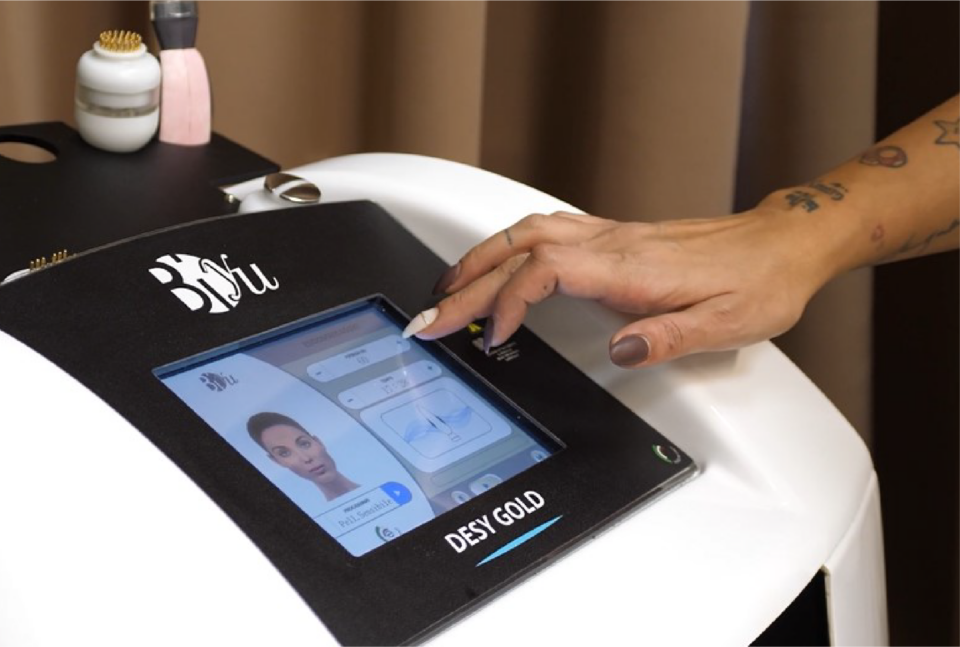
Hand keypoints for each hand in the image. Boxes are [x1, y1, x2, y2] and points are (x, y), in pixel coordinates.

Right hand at [403, 206, 836, 367]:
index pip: (545, 270)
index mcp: (630, 267)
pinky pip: (543, 231)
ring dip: (478, 259)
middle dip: (465, 283)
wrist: (781, 245)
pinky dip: (505, 248)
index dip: (508, 300)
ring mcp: (608, 236)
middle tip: (428, 316)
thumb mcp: (727, 324)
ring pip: (524, 232)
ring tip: (446, 289)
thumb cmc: (758, 283)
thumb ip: (669, 338)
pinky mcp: (612, 237)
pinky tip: (495, 263)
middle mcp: (611, 244)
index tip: (493, 337)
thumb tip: (618, 350)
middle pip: (518, 249)